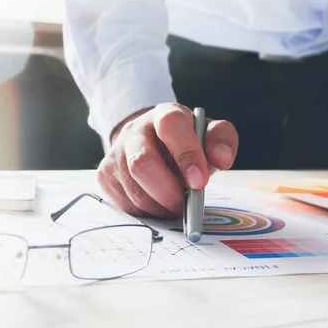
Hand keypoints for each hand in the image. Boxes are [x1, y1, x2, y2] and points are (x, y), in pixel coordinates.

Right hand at [97, 103, 237, 216]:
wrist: (154, 143)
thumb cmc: (187, 142)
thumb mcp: (209, 134)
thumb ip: (222, 140)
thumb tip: (221, 158)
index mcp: (165, 115)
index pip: (171, 126)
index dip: (186, 154)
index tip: (199, 182)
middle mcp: (135, 130)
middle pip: (142, 163)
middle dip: (167, 192)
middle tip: (185, 205)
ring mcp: (115, 153)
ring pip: (134, 190)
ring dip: (160, 207)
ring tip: (175, 204)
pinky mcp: (105, 175)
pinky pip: (124, 204)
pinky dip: (146, 212)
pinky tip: (158, 203)